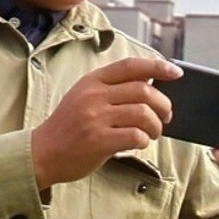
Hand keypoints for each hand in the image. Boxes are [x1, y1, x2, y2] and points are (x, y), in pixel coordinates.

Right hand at [28, 56, 176, 186]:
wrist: (42, 152)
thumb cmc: (69, 126)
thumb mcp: (84, 96)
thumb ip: (111, 88)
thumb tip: (149, 82)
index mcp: (92, 81)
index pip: (131, 66)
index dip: (157, 66)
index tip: (175, 72)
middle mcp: (94, 95)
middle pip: (144, 91)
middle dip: (163, 105)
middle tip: (165, 116)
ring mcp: (95, 117)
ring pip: (144, 113)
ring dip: (155, 126)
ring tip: (152, 133)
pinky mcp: (98, 140)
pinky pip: (135, 135)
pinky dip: (144, 140)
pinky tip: (138, 143)